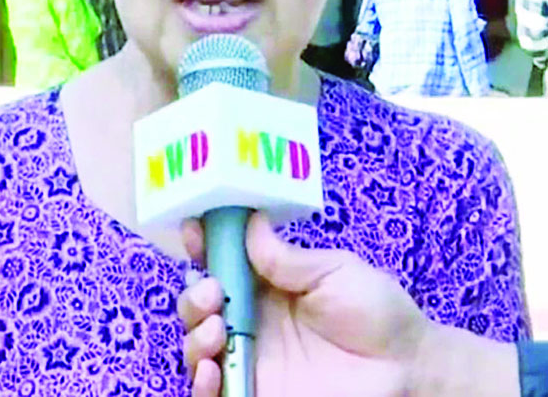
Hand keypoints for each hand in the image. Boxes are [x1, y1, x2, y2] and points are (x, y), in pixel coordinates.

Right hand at [178, 212, 430, 396]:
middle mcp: (252, 319)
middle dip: (194, 294)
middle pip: (200, 303)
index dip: (203, 245)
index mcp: (268, 283)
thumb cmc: (376, 311)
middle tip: (212, 291)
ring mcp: (252, 359)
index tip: (193, 231)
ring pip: (197, 344)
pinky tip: (212, 371)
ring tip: (216, 328)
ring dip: (194, 332)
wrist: (408, 368)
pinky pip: (214, 391)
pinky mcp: (256, 393)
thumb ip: (287, 258)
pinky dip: (201, 382)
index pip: (222, 261)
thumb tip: (249, 221)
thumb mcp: (333, 272)